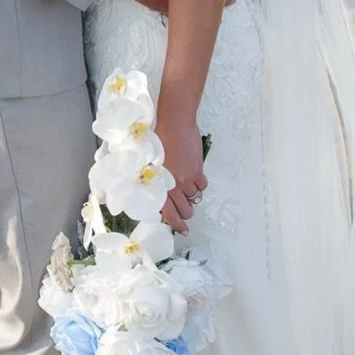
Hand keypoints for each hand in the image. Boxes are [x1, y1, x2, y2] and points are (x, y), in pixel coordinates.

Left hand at [158, 110, 206, 234]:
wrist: (174, 124)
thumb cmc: (159, 140)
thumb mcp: (151, 164)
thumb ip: (157, 181)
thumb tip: (163, 195)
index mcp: (158, 186)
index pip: (168, 213)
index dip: (177, 224)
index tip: (183, 230)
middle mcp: (172, 186)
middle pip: (185, 210)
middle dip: (187, 212)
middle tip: (186, 209)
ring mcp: (186, 180)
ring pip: (194, 199)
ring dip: (193, 198)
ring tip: (190, 190)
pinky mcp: (197, 171)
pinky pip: (202, 186)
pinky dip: (200, 184)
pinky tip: (196, 176)